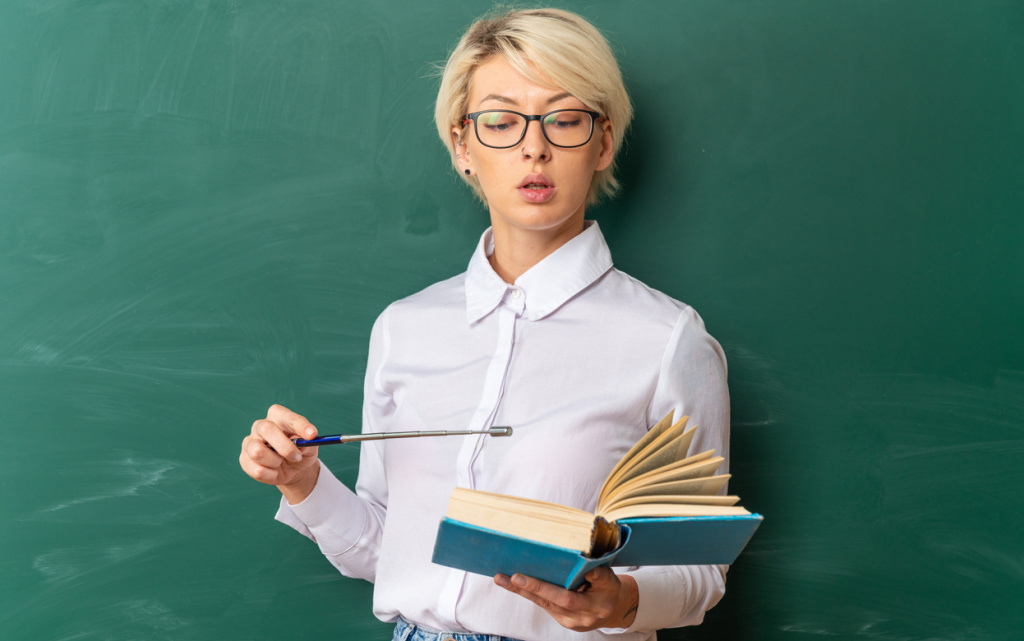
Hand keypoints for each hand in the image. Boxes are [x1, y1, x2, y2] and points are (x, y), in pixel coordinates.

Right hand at [239, 404, 320, 503]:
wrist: (292, 469)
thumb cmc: (301, 451)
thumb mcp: (310, 447)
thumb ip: (309, 443)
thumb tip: (308, 439)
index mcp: (278, 417)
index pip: (285, 416)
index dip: (299, 425)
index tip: (312, 435)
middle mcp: (260, 426)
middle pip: (266, 429)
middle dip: (284, 446)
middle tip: (297, 456)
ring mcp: (249, 442)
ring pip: (257, 452)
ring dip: (275, 462)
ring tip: (281, 462)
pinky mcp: (244, 459)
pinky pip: (257, 470)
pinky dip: (270, 475)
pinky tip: (274, 471)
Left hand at [495, 566, 638, 630]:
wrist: (614, 609)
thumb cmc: (609, 588)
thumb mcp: (609, 578)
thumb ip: (597, 572)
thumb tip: (583, 562)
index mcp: (595, 606)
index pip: (566, 598)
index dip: (543, 588)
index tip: (523, 577)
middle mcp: (580, 617)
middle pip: (549, 603)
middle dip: (528, 588)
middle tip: (508, 577)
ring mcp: (569, 621)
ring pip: (542, 604)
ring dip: (521, 591)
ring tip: (502, 578)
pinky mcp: (562, 619)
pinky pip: (544, 605)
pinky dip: (529, 593)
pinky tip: (514, 584)